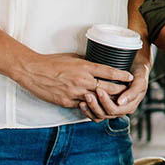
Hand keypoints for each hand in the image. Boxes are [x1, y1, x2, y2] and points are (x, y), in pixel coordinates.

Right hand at [15, 53, 132, 111]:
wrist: (33, 71)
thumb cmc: (53, 62)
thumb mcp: (73, 57)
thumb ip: (87, 62)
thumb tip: (98, 63)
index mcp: (85, 67)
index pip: (109, 71)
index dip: (122, 75)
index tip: (131, 77)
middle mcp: (82, 80)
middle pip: (108, 88)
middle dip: (120, 91)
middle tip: (128, 92)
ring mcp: (75, 93)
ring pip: (97, 100)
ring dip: (107, 101)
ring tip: (117, 102)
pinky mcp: (66, 102)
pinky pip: (83, 106)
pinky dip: (92, 107)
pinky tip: (98, 107)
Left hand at [80, 53, 150, 120]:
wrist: (137, 66)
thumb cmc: (139, 73)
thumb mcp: (140, 81)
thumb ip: (133, 92)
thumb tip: (120, 103)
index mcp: (130, 106)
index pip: (115, 110)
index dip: (106, 102)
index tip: (99, 90)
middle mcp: (122, 110)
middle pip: (106, 114)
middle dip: (96, 105)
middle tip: (88, 94)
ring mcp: (113, 109)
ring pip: (99, 116)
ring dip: (91, 107)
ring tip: (84, 97)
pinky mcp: (105, 107)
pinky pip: (95, 114)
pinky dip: (88, 111)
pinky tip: (82, 103)